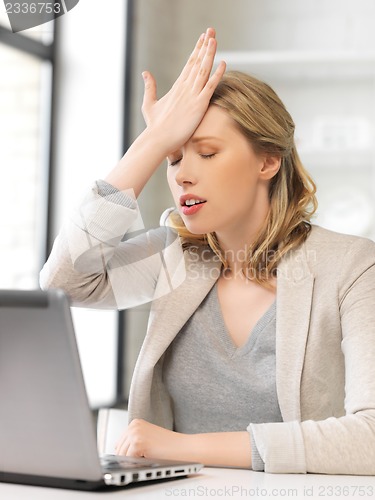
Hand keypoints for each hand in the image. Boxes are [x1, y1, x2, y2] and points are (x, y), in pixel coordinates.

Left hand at [115, 418, 251, 467]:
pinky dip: (137, 464)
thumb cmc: (168, 447)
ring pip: (122, 456)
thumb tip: (118, 452)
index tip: (139, 456)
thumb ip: (133, 441)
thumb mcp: (148, 439)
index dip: (128, 454)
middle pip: (119, 450)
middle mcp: (134, 425)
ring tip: (149, 456)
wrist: (184, 448)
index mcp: (135, 423)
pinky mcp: (138, 443)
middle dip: (130, 458)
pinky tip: (150, 458)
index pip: (120, 444)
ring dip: (134, 461)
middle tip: (147, 457)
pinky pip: (128, 460)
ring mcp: (135, 433)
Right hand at [141, 28, 225, 155]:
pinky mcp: (198, 105)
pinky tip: (223, 63)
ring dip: (210, 54)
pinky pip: (210, 87)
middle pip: (197, 62)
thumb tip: (145, 73)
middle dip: (204, 45)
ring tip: (214, 38)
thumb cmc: (154, 126)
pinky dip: (217, 75)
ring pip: (203, 70)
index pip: (189, 64)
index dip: (196, 50)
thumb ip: (149, 87)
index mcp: (176, 87)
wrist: (157, 139)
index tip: (202, 38)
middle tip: (211, 30)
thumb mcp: (149, 103)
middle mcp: (184, 88)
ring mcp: (192, 96)